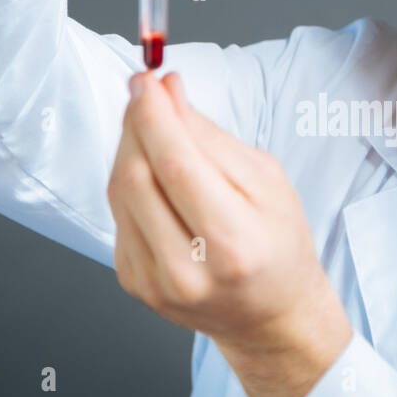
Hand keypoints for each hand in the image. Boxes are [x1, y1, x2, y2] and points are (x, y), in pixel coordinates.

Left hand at [106, 72, 352, 396]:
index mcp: (234, 243)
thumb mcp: (268, 183)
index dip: (152, 114)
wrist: (270, 317)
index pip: (175, 165)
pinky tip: (155, 176)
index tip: (146, 79)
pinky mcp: (134, 283)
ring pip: (119, 192)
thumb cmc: (278, 245)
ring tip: (154, 129)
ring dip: (129, 147)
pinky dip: (131, 182)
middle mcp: (188, 270)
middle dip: (135, 123)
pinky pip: (119, 215)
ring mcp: (155, 282)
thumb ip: (213, 137)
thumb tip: (168, 92)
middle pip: (136, 177)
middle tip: (147, 93)